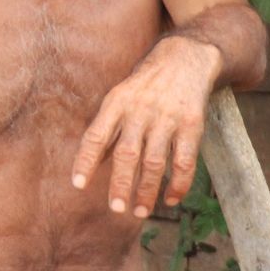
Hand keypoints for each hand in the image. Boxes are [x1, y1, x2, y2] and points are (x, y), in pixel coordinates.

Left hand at [70, 34, 220, 217]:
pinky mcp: (191, 125)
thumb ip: (107, 129)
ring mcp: (167, 118)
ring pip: (155, 161)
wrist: (184, 59)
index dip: (86, 160)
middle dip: (121, 183)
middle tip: (116, 209)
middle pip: (127, 153)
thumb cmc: (144, 86)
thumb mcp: (119, 98)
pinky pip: (184, 160)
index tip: (78, 185)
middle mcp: (140, 111)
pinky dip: (178, 183)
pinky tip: (171, 199)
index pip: (96, 135)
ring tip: (139, 212)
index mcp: (117, 103)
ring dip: (147, 190)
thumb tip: (90, 166)